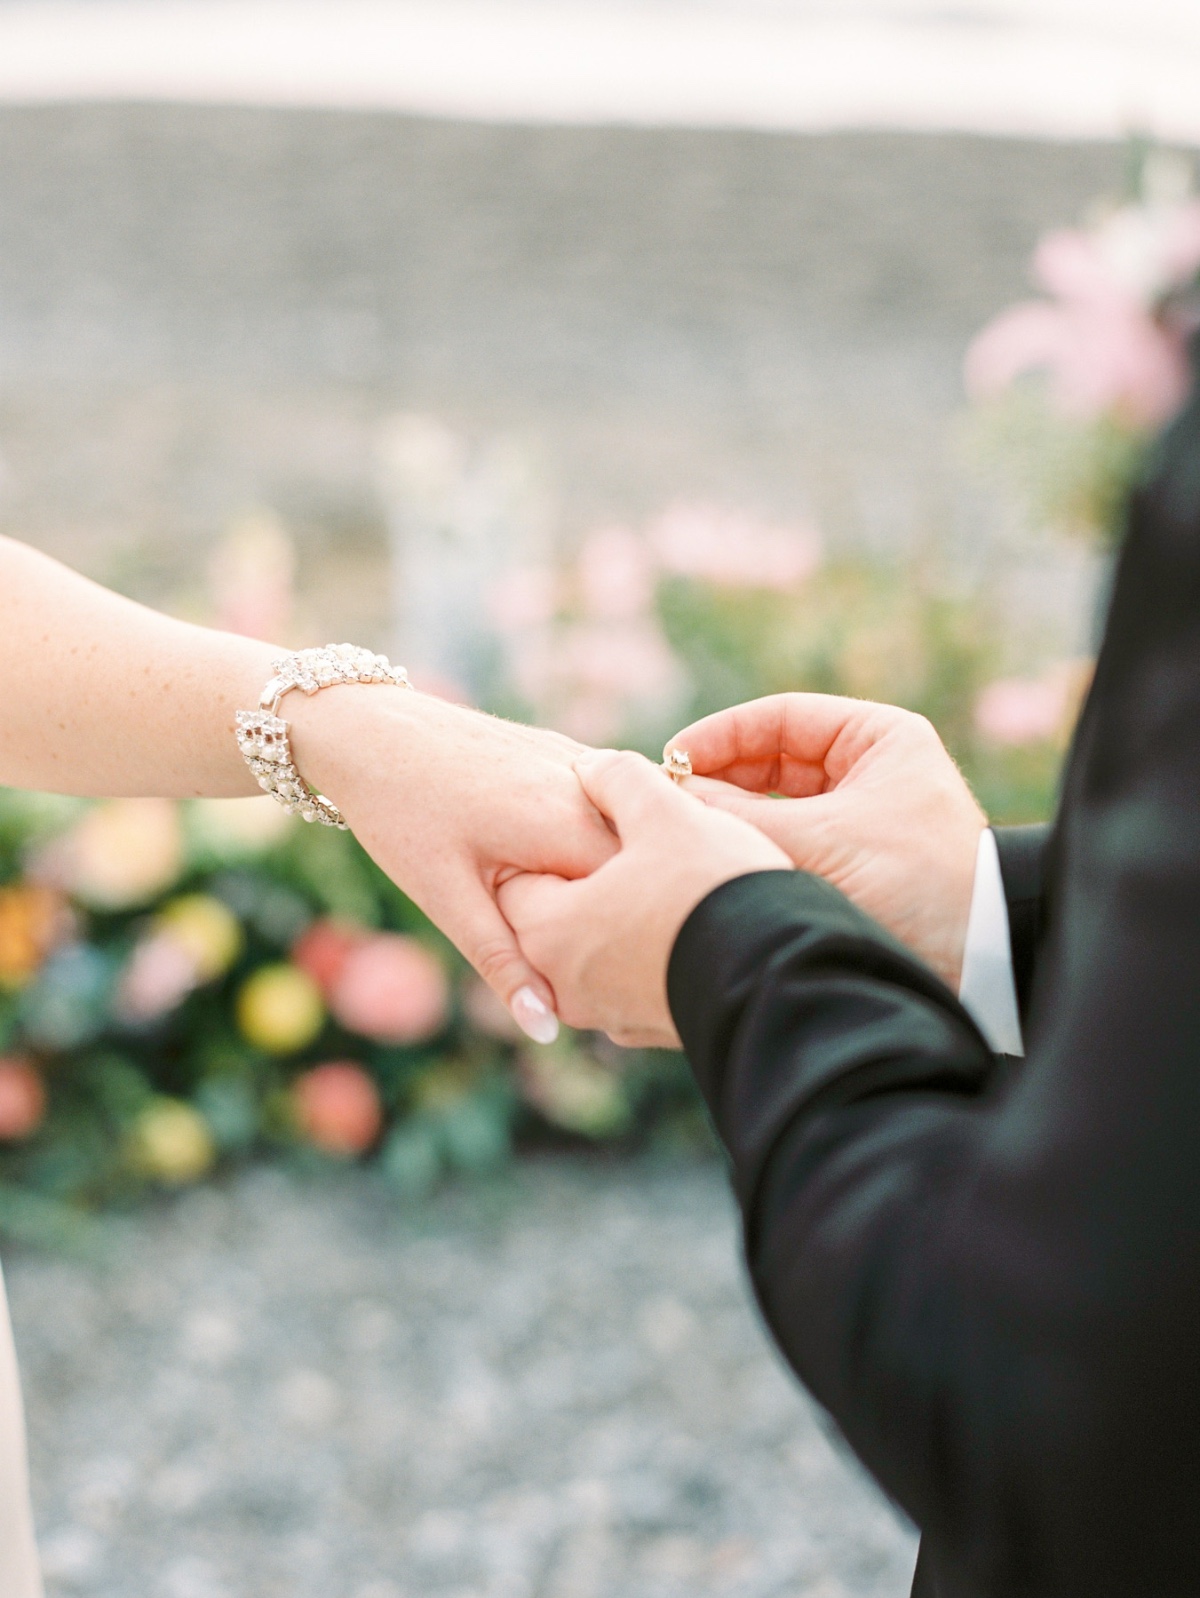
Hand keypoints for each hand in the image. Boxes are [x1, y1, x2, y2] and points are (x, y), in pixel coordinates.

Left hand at [291, 688, 618, 1039]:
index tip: (599, 973)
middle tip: (581, 948)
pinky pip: (602, 805)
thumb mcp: (447, 896)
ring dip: (610, 874)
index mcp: (571, 827)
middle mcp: (590, 789)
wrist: (364, 726)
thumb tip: (546, 1029)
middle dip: (619, 910)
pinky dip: (597, 838)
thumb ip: (504, 961)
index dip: (624, 944)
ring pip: (625, 833)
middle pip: (638, 867)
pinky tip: (561, 863)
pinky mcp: (565, 749)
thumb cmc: (400, 812)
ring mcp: (580, 762)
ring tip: (570, 907)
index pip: (637, 899)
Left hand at [497, 750, 791, 1047]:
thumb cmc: (713, 889)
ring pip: (597, 946)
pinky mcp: (652, 1029)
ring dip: (620, 912)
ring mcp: (610, 1014)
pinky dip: (649, 946)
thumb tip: (592, 767)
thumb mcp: (664, 811)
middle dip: (584, 876)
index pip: (515, 879)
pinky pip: (635, 975)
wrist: (784, 977)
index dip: (548, 840)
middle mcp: (565, 984)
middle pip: (555, 914)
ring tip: (668, 877)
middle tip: (634, 844)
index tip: (592, 820)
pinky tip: (688, 917)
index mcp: (548, 930)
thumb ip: (618, 778)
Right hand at [666, 695, 984, 989]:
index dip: (719, 736)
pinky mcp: (849, 866)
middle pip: (769, 762)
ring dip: (731, 820)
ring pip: (773, 807)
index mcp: (878, 738)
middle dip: (718, 781)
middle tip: (665, 804)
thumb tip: (666, 794)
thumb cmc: (915, 883)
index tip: (670, 761)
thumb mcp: (818, 841)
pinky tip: (715, 864)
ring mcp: (857, 820)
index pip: (779, 718)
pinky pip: (786, 845)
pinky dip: (752, 851)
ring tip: (684, 836)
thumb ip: (738, 816)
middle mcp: (868, 771)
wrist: (982, 964)